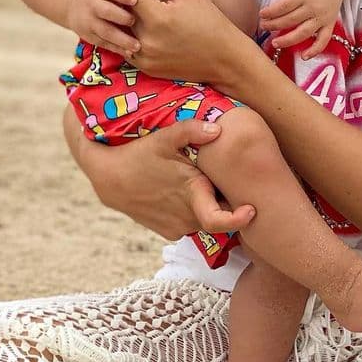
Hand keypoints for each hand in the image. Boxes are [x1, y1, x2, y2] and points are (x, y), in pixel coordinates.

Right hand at [64, 0, 138, 56]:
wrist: (74, 9)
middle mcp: (91, 5)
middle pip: (105, 11)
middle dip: (121, 17)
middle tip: (135, 21)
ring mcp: (88, 22)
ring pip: (105, 31)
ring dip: (122, 39)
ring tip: (137, 45)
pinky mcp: (90, 37)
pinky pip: (104, 43)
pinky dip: (118, 49)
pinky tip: (130, 53)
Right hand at [75, 116, 255, 239]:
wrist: (109, 179)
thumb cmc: (138, 155)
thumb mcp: (163, 137)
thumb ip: (191, 130)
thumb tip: (218, 129)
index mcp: (191, 196)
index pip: (219, 221)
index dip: (239, 220)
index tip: (252, 210)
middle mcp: (186, 217)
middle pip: (218, 215)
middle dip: (227, 203)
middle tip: (231, 183)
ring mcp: (177, 227)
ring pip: (205, 220)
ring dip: (210, 206)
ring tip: (208, 184)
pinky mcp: (169, 232)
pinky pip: (192, 223)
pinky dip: (195, 212)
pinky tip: (190, 194)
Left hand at [114, 0, 246, 84]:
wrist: (224, 59)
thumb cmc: (210, 22)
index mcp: (158, 18)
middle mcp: (147, 40)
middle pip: (120, 6)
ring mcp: (144, 57)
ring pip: (121, 27)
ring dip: (124, 12)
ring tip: (136, 1)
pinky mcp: (146, 67)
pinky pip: (127, 46)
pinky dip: (130, 32)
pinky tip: (142, 22)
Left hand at [258, 0, 347, 58]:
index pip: (284, 6)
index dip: (271, 12)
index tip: (262, 14)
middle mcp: (314, 6)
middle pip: (291, 20)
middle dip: (274, 25)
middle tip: (263, 26)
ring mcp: (322, 17)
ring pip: (304, 33)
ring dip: (288, 40)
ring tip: (275, 43)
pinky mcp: (329, 24)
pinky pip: (323, 40)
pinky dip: (315, 50)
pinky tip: (304, 56)